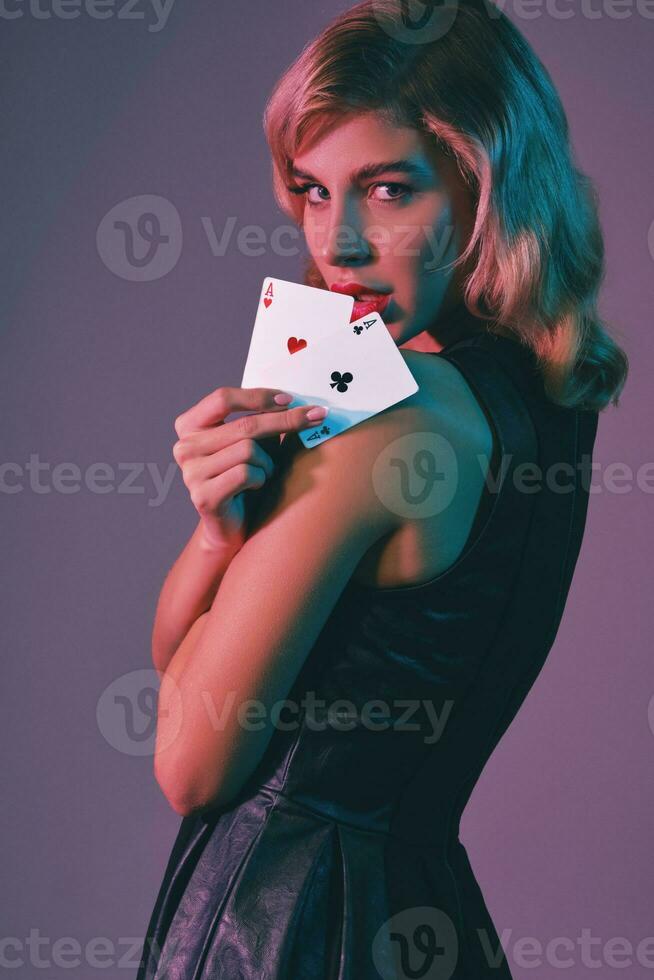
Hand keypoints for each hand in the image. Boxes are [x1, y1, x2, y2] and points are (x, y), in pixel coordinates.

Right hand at [172, 387, 327, 551]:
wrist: (232, 527)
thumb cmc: (246, 478)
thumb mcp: (253, 443)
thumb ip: (262, 420)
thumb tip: (293, 399)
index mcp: (189, 426)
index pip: (223, 398)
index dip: (259, 397)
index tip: (291, 399)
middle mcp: (184, 447)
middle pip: (244, 425)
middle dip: (285, 421)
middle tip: (317, 416)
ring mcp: (190, 473)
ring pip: (248, 450)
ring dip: (267, 463)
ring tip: (263, 474)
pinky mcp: (203, 496)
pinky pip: (246, 474)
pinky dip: (261, 479)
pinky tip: (256, 487)